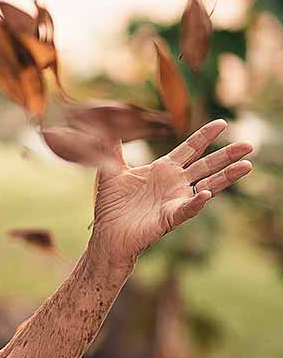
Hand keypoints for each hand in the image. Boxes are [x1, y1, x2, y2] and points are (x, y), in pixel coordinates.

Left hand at [90, 119, 252, 266]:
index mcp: (163, 170)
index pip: (190, 149)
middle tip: (250, 144)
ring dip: (226, 177)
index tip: (222, 123)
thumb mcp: (111, 172)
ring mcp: (175, 201)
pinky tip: (206, 194)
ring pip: (207, 186)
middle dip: (227, 155)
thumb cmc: (111, 206)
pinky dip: (196, 202)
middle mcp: (174, 184)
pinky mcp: (169, 218)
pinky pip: (187, 209)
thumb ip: (113, 148)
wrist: (106, 235)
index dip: (205, 136)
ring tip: (247, 166)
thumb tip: (108, 124)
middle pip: (206, 165)